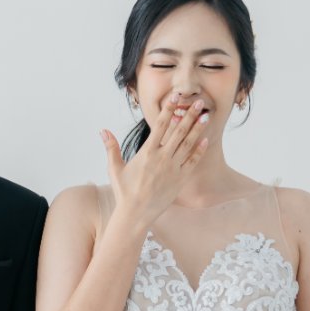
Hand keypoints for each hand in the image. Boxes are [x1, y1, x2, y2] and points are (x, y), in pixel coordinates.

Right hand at [100, 92, 209, 227]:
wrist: (135, 214)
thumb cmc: (124, 191)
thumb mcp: (114, 168)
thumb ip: (111, 147)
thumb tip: (103, 130)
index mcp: (147, 152)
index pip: (160, 125)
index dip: (169, 109)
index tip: (176, 96)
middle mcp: (162, 158)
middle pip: (178, 131)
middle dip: (189, 115)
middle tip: (198, 101)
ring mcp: (172, 169)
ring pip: (188, 144)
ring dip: (198, 129)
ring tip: (206, 115)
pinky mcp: (179, 180)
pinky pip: (192, 162)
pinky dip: (199, 150)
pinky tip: (205, 140)